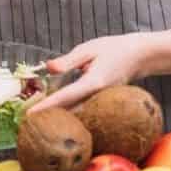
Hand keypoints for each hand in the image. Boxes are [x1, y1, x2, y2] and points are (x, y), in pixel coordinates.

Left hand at [30, 33, 149, 111]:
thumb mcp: (88, 49)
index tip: (31, 114)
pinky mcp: (103, 102)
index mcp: (93, 82)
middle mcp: (98, 96)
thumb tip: (49, 68)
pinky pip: (84, 110)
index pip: (65, 97)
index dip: (47, 106)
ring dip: (59, 116)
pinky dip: (70, 112)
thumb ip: (68, 61)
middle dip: (50, 117)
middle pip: (70, 111)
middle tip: (28, 121)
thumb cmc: (114, 49)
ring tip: (38, 120)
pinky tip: (57, 112)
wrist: (141, 56)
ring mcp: (102, 102)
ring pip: (78, 113)